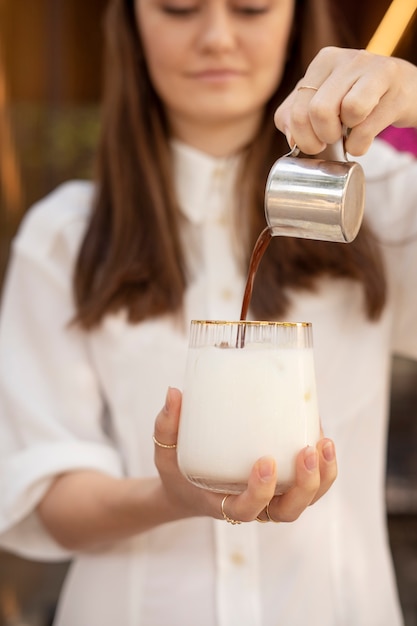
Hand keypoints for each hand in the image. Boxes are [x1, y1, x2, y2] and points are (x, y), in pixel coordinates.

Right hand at [153, 387, 336, 523]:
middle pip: (288, 511)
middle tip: (307, 451)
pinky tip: (323, 436)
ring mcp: (272, 499)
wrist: (189, 490)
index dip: (260, 491)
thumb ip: (167, 426)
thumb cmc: (179, 471)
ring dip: (323, 477)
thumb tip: (174, 392)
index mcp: (223, 504)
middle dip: (305, 484)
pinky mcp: (284, 485)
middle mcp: (254, 507)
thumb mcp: (165, 453)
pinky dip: (323, 467)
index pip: (247, 509)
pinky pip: (311, 484)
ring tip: (325, 444)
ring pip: (307, 500)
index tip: (265, 462)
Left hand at [274, 46, 416, 155]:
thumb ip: (295, 117)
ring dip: (344, 138)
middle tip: (330, 141)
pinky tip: (363, 139)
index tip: (313, 143)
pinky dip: (360, 144)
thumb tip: (291, 138)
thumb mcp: (323, 102)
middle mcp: (347, 59)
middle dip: (319, 139)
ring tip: (349, 134)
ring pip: (345, 112)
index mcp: (323, 62)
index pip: (294, 109)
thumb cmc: (358, 100)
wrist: (406, 90)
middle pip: (317, 111)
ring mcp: (373, 69)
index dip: (300, 138)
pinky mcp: (394, 88)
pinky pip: (366, 126)